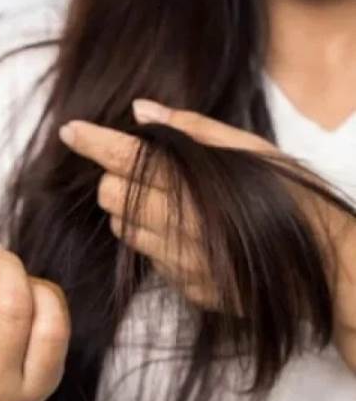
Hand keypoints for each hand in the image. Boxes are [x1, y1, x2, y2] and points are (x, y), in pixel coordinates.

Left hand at [58, 99, 280, 309]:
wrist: (329, 268)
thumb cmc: (294, 197)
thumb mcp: (253, 151)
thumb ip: (194, 130)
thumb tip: (141, 111)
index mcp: (196, 183)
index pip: (126, 158)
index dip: (93, 142)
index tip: (70, 131)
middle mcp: (182, 226)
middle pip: (111, 195)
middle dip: (116, 179)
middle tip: (143, 172)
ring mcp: (182, 263)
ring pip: (124, 231)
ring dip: (132, 212)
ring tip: (168, 203)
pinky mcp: (188, 289)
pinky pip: (151, 260)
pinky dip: (157, 243)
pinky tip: (189, 235)